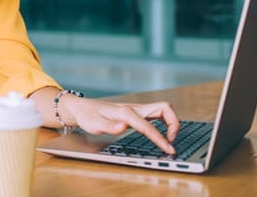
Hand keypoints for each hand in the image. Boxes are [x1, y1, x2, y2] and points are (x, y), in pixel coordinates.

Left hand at [62, 95, 178, 154]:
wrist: (82, 107)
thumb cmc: (87, 116)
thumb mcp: (93, 123)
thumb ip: (108, 125)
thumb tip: (123, 126)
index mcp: (125, 112)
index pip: (148, 125)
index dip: (160, 138)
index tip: (169, 149)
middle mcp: (134, 108)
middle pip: (164, 108)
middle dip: (174, 123)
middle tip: (171, 141)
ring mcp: (136, 109)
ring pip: (162, 109)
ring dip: (171, 122)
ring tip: (168, 139)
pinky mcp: (136, 112)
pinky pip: (156, 114)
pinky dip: (164, 122)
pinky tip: (160, 133)